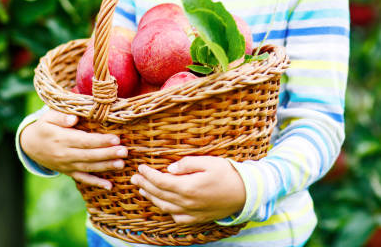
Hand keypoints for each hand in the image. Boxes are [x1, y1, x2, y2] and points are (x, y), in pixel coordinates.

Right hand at [20, 108, 126, 189]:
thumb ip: (60, 117)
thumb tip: (73, 119)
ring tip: (121, 164)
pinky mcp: (68, 172)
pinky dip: (96, 183)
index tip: (115, 138)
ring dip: (105, 167)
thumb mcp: (47, 117)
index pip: (84, 141)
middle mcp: (64, 154)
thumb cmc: (44, 127)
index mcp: (61, 139)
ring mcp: (67, 165)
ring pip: (88, 167)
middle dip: (108, 154)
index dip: (100, 141)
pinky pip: (83, 179)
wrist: (30, 145)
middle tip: (124, 151)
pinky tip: (109, 186)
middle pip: (89, 155)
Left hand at [130, 156, 245, 224]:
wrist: (245, 194)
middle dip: (145, 185)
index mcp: (188, 187)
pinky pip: (176, 217)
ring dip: (151, 198)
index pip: (161, 181)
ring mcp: (191, 212)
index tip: (140, 167)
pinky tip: (162, 203)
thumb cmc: (227, 174)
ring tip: (142, 190)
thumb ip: (187, 164)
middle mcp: (187, 203)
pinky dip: (166, 210)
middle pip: (159, 194)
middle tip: (134, 178)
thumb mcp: (208, 162)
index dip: (148, 175)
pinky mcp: (197, 218)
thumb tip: (169, 168)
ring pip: (165, 207)